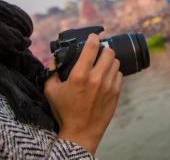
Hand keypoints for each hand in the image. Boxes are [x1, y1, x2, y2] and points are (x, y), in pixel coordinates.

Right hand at [44, 35, 122, 153]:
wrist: (80, 132)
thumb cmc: (64, 112)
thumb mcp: (50, 91)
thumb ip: (51, 71)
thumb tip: (55, 58)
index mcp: (79, 75)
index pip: (91, 47)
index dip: (93, 38)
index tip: (93, 36)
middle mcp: (96, 78)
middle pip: (108, 52)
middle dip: (103, 49)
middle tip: (98, 52)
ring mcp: (109, 85)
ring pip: (115, 62)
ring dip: (109, 60)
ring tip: (102, 64)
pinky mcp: (116, 93)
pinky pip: (119, 74)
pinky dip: (113, 72)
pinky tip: (107, 76)